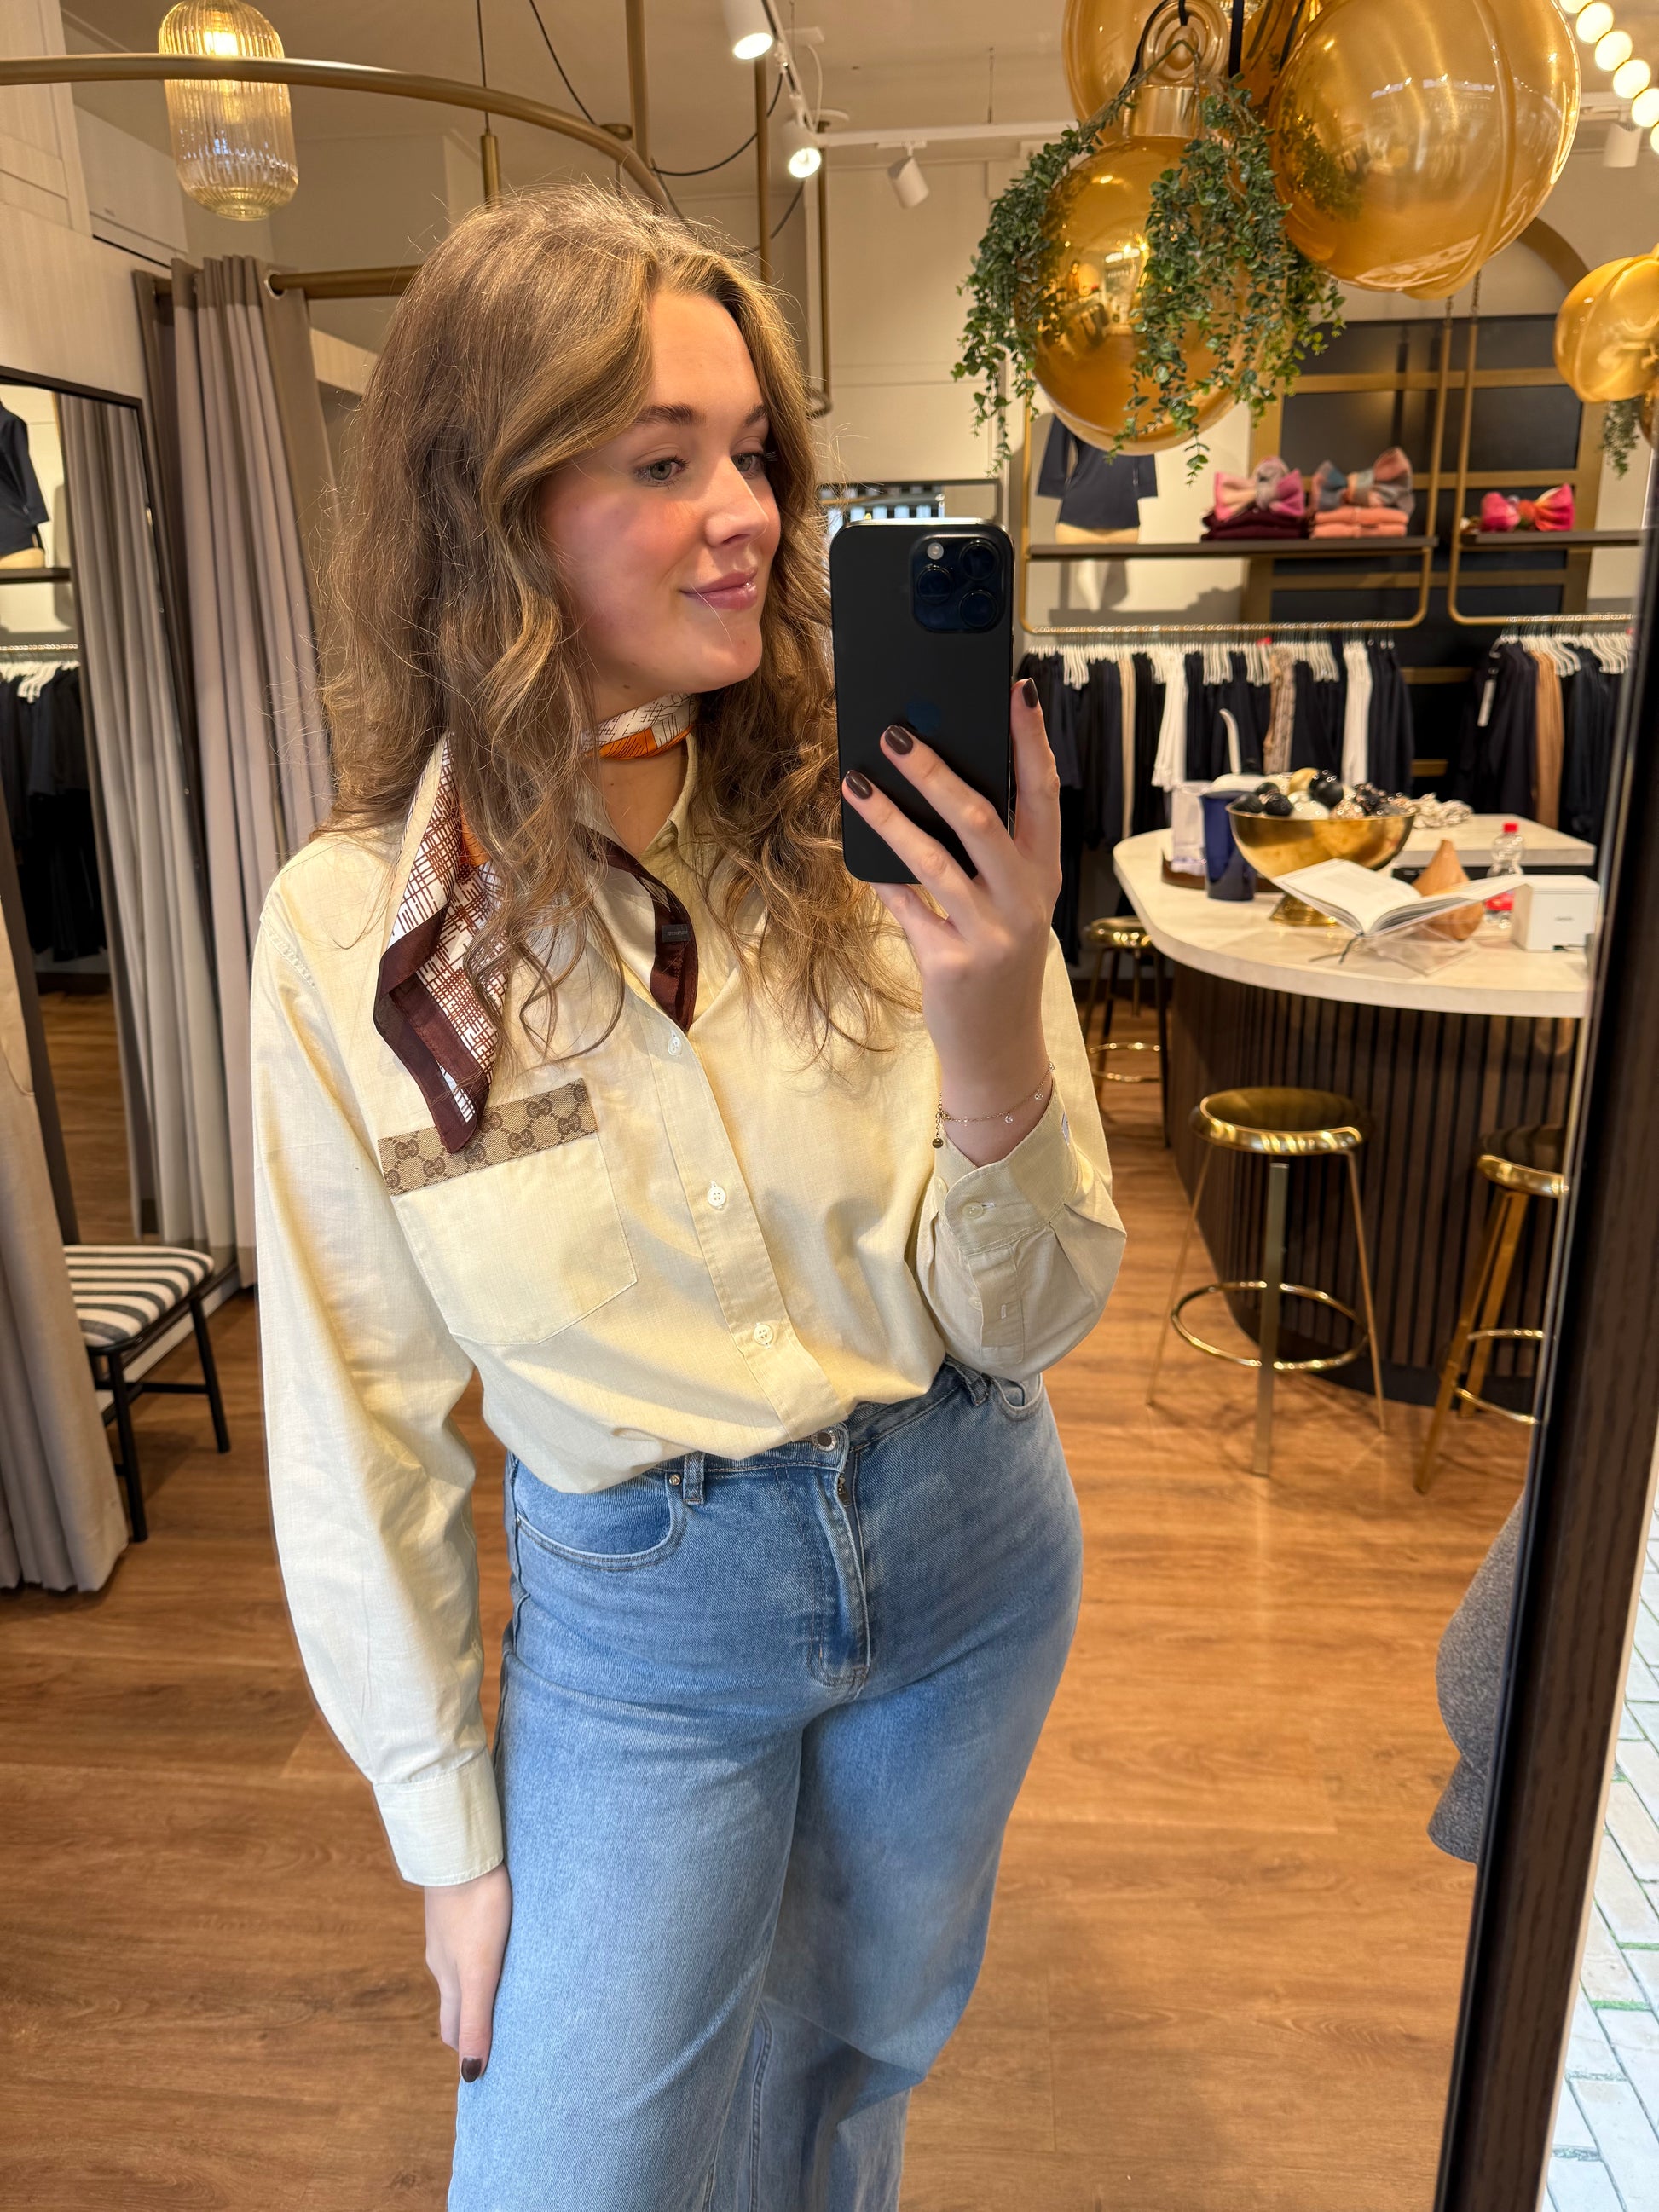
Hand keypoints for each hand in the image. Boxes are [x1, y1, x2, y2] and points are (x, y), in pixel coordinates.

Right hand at [424, 1863, 511, 2081]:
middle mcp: (443, 1958)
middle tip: (497, 2031)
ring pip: (461, 1967)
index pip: (453, 2027)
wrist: (459, 1852)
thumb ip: (476, 2018)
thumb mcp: (480, 1970)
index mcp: (449, 1979)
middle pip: (456, 1999)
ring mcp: (448, 1930)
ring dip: (477, 1983)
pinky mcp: (457, 1904)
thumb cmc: (475, 1910)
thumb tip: (471, 2074)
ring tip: (506, 1988)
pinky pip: (466, 1937)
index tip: (481, 2065)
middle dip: (471, 2019)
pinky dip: (479, 1950)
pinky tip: (497, 1939)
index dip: (466, 2047)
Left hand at [842, 678, 1061, 1165]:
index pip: (1044, 793)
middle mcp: (1026, 900)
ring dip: (890, 817)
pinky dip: (880, 878)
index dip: (1031, 740)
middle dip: (935, 770)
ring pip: (935, 860)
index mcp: (1045, 874)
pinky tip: (856, 854)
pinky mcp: (951, 963)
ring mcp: (990, 933)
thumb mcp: (1011, 905)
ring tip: (856, 783)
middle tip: (896, 734)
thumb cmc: (997, 960)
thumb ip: (990, 853)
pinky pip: (906, 907)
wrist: (998, 1047)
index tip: (1015, 689)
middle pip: (981, 817)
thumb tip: (940, 781)